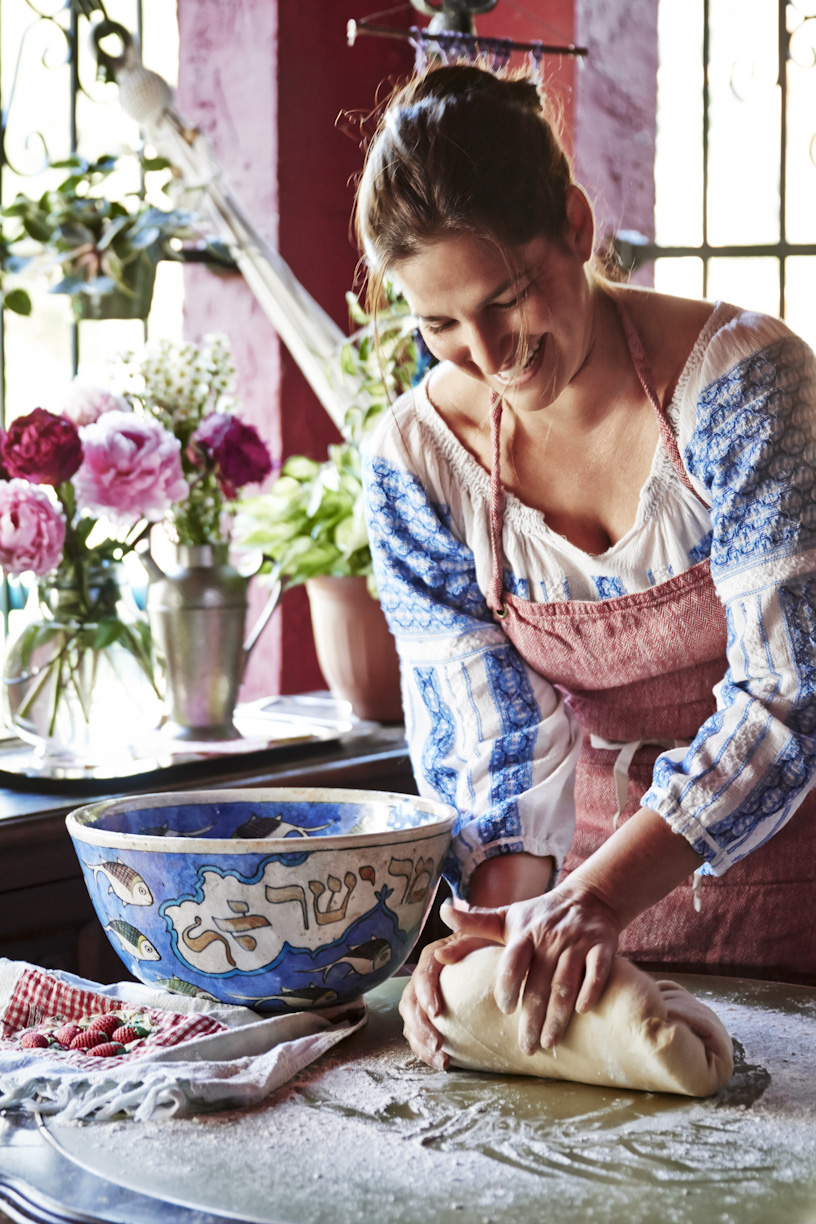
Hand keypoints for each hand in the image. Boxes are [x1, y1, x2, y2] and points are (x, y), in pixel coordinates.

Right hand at [398, 930, 495, 1068]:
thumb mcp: (480, 938)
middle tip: (437, 1045)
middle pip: (410, 1003)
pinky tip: (444, 1062)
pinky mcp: (432, 1017)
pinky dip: (426, 1050)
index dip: (425, 994)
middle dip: (420, 1027)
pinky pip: (420, 1035)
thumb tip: (439, 955)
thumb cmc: (490, 945)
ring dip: (421, 1044)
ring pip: (411, 1022)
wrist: (501, 956)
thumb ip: (461, 944)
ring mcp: (425, 999)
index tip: (436, 1013)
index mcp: (434, 957)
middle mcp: (424, 978)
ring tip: (441, 1061)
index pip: (422, 975)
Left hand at [439, 878, 620, 1054]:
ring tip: (549, 1042)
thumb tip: (443, 913)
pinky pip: (598, 971)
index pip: (513, 960)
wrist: (587, 899)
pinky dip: (591, 990)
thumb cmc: (539, 915)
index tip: (505, 1009)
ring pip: (567, 983)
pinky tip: (584, 1012)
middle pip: (540, 982)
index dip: (509, 985)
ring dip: (559, 1014)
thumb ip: (475, 923)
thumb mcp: (507, 917)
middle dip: (533, 1017)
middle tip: (526, 1047)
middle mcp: (551, 937)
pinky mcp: (603, 946)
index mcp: (525, 933)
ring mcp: (578, 942)